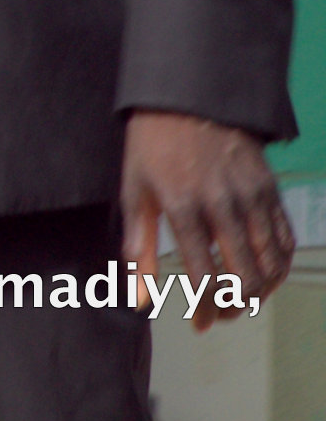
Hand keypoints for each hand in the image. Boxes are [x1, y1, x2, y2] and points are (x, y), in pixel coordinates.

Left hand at [123, 108, 294, 328]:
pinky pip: (285, 240)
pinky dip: (278, 266)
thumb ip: (139, 245)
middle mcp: (221, 203)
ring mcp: (251, 196)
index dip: (205, 308)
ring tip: (240, 300)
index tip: (200, 323)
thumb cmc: (153, 145)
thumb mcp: (134, 189)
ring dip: (259, 292)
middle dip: (235, 307)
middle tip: (222, 314)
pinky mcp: (270, 188)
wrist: (187, 97)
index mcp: (182, 204)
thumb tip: (139, 296)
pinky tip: (264, 276)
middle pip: (244, 276)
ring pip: (270, 264)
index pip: (203, 275)